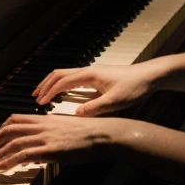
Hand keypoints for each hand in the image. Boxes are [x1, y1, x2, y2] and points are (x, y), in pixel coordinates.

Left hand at [0, 114, 127, 170]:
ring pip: (13, 141)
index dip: (1, 129)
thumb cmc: (90, 134)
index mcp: (46, 119)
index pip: (16, 119)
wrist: (105, 135)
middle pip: (9, 128)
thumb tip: (38, 148)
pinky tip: (2, 167)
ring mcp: (46, 136)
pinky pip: (23, 154)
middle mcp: (43, 125)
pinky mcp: (51, 149)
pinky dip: (9, 160)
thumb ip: (50, 135)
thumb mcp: (66, 131)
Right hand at [33, 64, 158, 115]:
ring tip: (43, 93)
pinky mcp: (98, 76)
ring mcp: (93, 72)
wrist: (149, 75)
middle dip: (45, 84)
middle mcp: (88, 70)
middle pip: (60, 74)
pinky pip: (74, 77)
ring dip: (53, 83)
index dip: (49, 92)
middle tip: (34, 96)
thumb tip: (75, 114)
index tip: (39, 103)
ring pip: (66, 74)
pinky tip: (63, 93)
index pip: (62, 81)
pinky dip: (63, 84)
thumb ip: (95, 108)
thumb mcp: (115, 101)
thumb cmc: (134, 87)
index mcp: (90, 75)